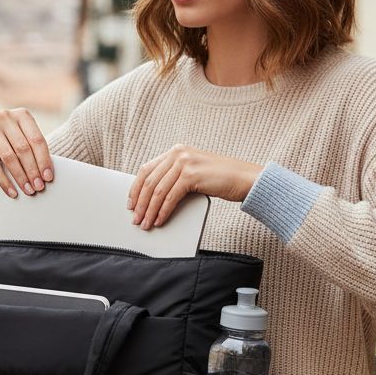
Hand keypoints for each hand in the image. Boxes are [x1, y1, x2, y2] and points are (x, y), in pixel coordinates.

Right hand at [0, 109, 53, 197]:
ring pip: (9, 158)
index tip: (48, 177)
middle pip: (23, 149)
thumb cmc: (7, 134)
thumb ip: (31, 147)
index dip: (44, 160)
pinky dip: (4, 181)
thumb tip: (44, 174)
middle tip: (39, 187)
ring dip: (20, 177)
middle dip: (33, 171)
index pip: (37, 140)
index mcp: (22, 115)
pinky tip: (12, 192)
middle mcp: (5, 118)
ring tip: (28, 190)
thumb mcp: (20, 132)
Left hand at [127, 146, 262, 228]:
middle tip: (136, 219)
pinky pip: (170, 197)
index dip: (136, 189)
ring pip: (158, 191)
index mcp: (176, 151)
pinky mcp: (192, 175)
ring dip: (149, 210)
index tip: (131, 204)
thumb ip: (174, 177)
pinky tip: (159, 220)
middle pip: (149, 181)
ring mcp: (185, 162)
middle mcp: (178, 153)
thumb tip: (151, 198)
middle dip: (140, 203)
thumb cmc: (220, 179)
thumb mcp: (192, 173)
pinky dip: (163, 211)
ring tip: (146, 223)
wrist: (244, 178)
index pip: (146, 169)